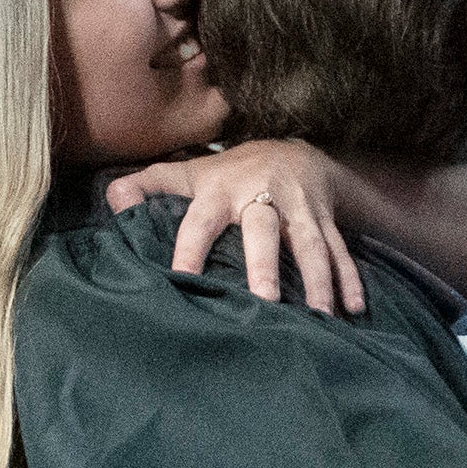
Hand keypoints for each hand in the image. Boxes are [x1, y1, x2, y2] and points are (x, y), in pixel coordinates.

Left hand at [105, 140, 366, 316]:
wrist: (292, 151)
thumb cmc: (228, 174)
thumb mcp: (187, 173)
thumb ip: (147, 186)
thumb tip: (113, 201)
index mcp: (222, 190)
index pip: (200, 221)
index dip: (189, 249)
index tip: (180, 280)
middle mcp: (263, 197)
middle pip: (266, 229)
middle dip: (266, 264)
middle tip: (266, 301)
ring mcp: (300, 209)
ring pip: (312, 244)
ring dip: (318, 279)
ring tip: (319, 316)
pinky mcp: (328, 220)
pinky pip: (342, 250)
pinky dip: (350, 279)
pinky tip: (353, 310)